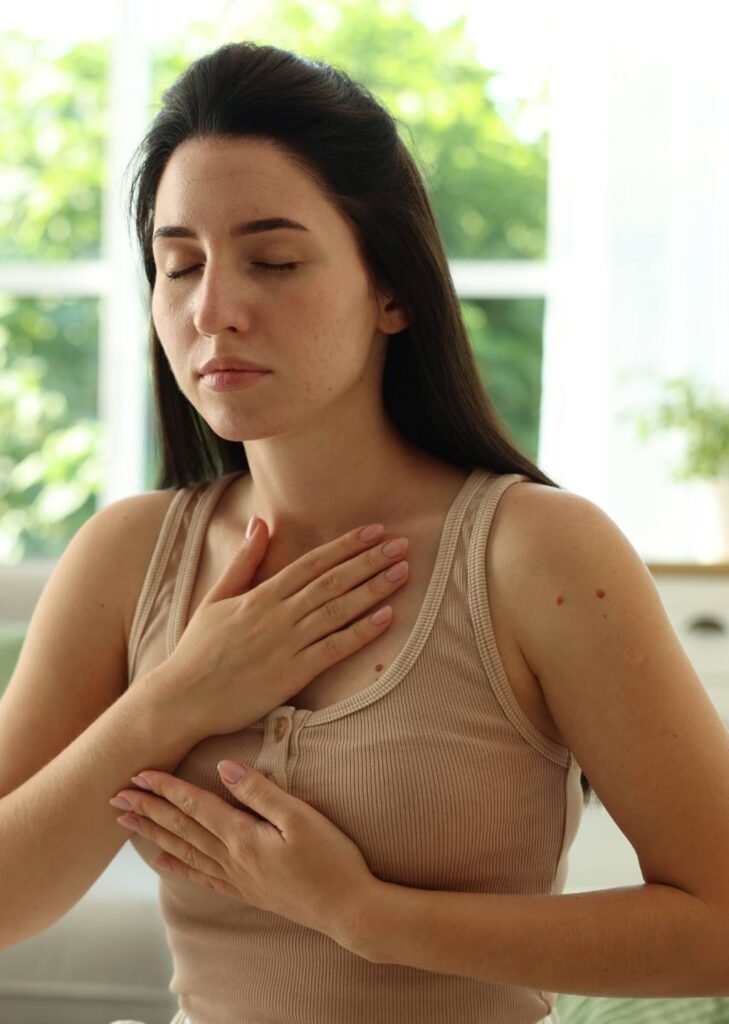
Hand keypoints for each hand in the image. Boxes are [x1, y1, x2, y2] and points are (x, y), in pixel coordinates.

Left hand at [110, 761, 378, 953]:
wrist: (348, 909)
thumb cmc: (332, 859)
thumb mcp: (301, 817)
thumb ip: (260, 792)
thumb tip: (224, 767)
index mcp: (243, 836)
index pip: (195, 805)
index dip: (166, 788)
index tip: (138, 773)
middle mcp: (232, 858)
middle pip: (181, 828)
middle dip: (147, 810)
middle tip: (115, 796)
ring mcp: (238, 878)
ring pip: (185, 850)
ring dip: (153, 834)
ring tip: (127, 823)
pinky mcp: (247, 891)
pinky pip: (202, 876)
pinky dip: (178, 866)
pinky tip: (162, 860)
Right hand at [157, 517, 409, 739]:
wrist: (180, 698)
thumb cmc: (198, 650)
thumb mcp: (216, 598)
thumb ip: (243, 562)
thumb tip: (258, 523)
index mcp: (260, 595)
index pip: (311, 563)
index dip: (345, 545)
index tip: (375, 531)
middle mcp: (276, 615)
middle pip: (331, 581)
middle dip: (369, 561)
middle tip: (402, 544)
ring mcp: (286, 644)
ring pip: (337, 610)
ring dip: (373, 589)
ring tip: (402, 572)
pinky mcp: (291, 675)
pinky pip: (334, 649)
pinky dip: (361, 632)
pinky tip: (386, 617)